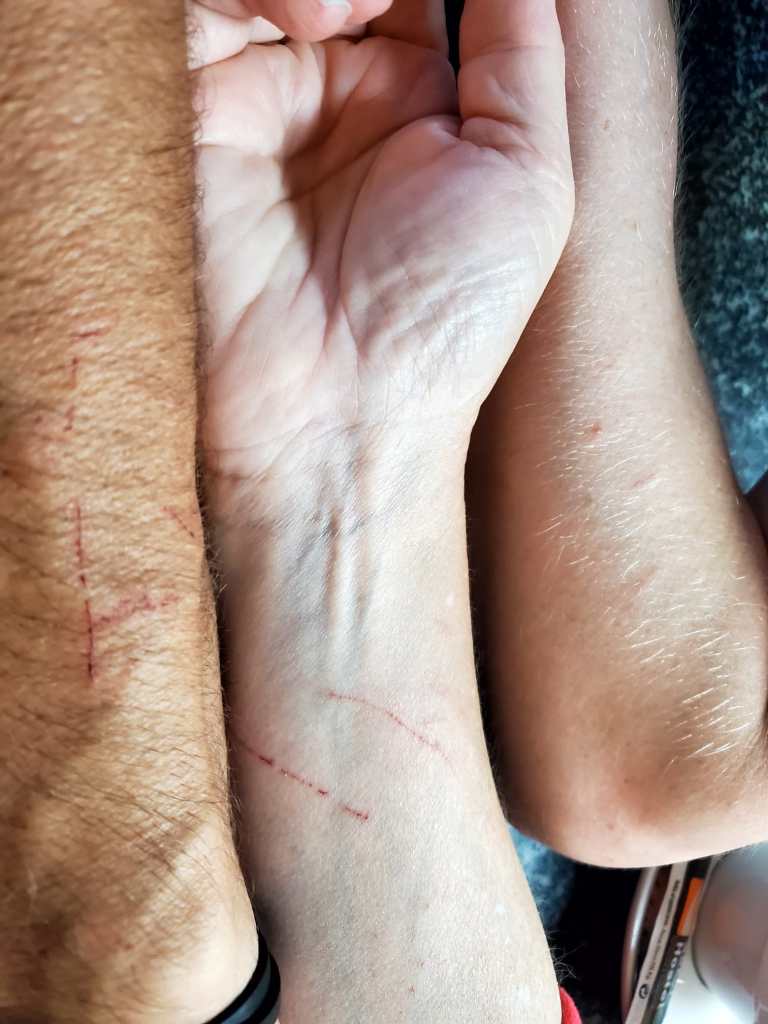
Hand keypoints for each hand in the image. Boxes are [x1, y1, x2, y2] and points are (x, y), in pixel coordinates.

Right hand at [193, 0, 572, 515]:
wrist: (343, 417)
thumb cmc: (446, 323)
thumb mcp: (529, 177)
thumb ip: (523, 52)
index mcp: (408, 109)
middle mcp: (327, 103)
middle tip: (380, 0)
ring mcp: (256, 110)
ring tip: (349, 9)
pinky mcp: (189, 121)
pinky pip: (201, 17)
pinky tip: (314, 20)